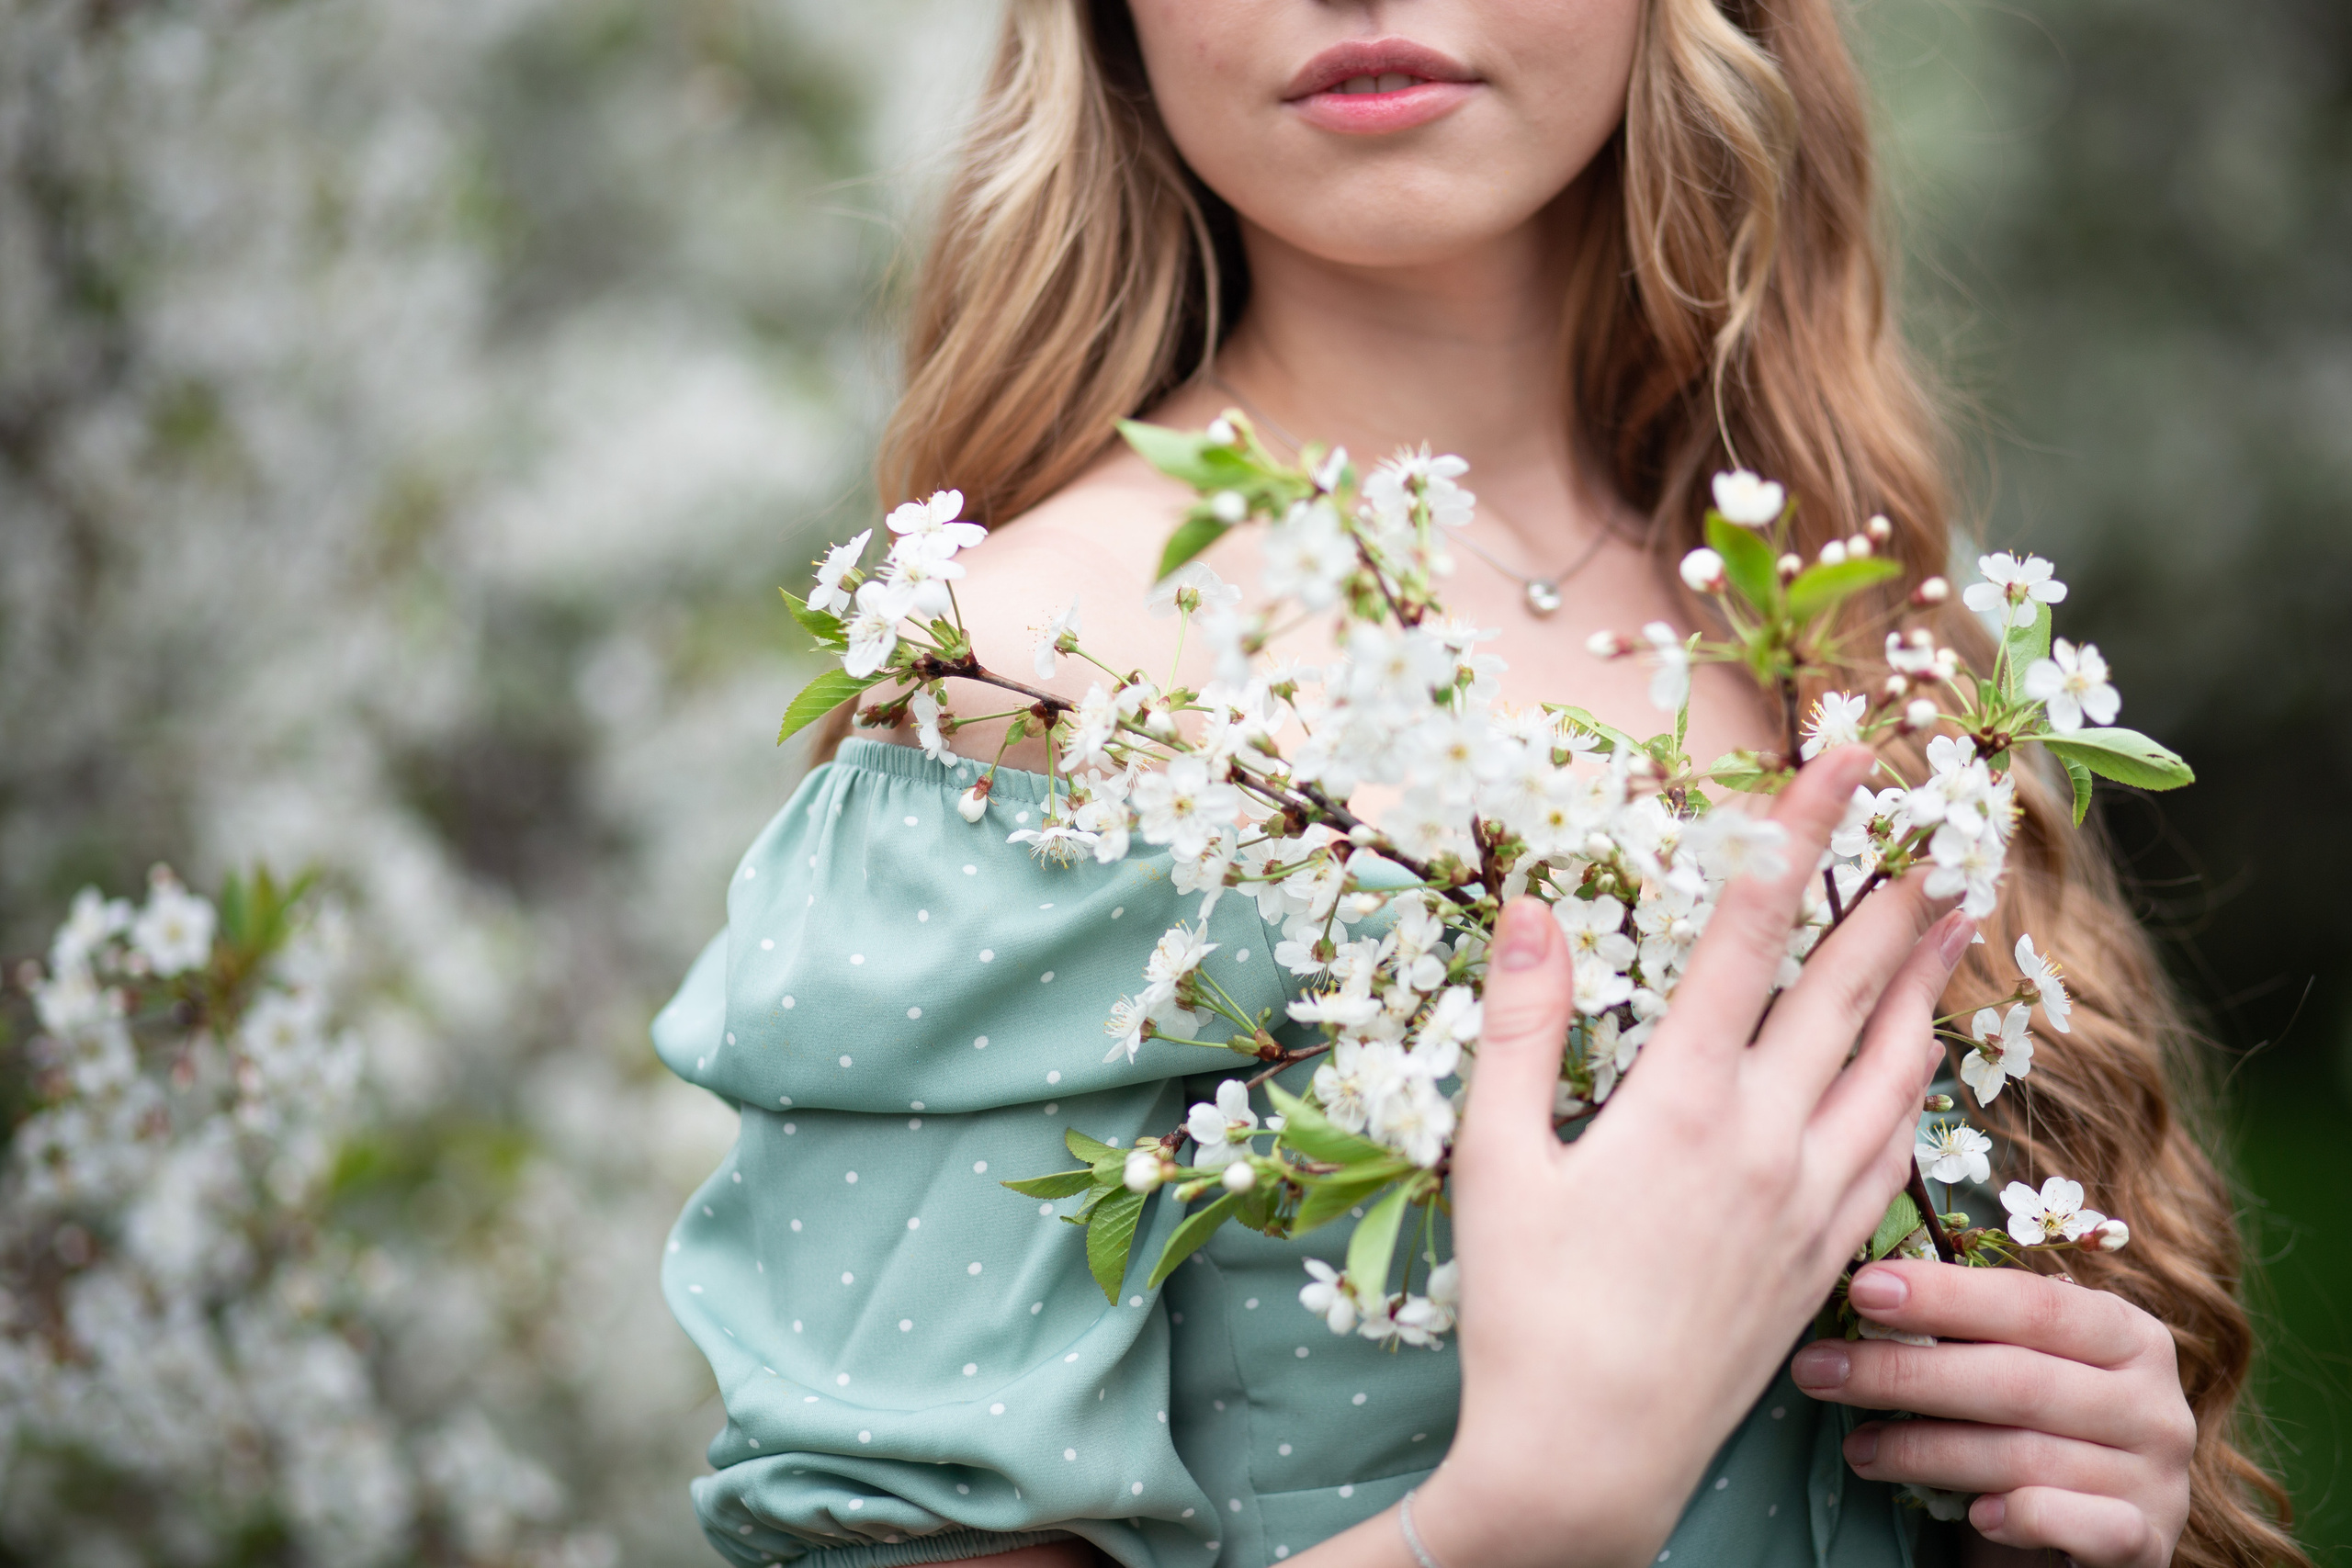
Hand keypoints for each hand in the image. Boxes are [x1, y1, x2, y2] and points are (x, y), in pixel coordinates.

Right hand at [1384, 748, 1973, 1567]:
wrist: (1591, 1456)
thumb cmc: (1525, 1309)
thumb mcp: (1495, 1160)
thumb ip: (1520, 1028)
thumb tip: (1531, 910)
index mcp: (1677, 1099)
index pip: (1749, 933)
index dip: (1799, 833)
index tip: (1843, 759)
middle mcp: (1762, 1136)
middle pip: (1845, 988)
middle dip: (1892, 897)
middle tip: (1940, 827)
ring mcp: (1807, 1200)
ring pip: (1892, 1067)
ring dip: (1928, 985)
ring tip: (1961, 923)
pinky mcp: (1825, 1256)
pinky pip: (1893, 1152)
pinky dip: (1917, 1090)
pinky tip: (1923, 1070)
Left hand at [1791, 1260, 2193, 1567]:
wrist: (2094, 1533)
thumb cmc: (2035, 1429)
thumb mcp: (2015, 1367)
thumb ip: (1970, 1331)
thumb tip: (1865, 1289)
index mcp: (2126, 1333)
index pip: (2030, 1303)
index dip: (1944, 1295)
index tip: (1859, 1290)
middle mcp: (2154, 1400)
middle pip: (2015, 1379)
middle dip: (1903, 1374)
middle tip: (1817, 1371)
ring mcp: (2159, 1476)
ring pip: (2025, 1455)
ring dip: (1923, 1451)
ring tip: (1856, 1448)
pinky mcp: (2149, 1543)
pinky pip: (2084, 1526)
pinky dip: (2024, 1517)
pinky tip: (1975, 1516)